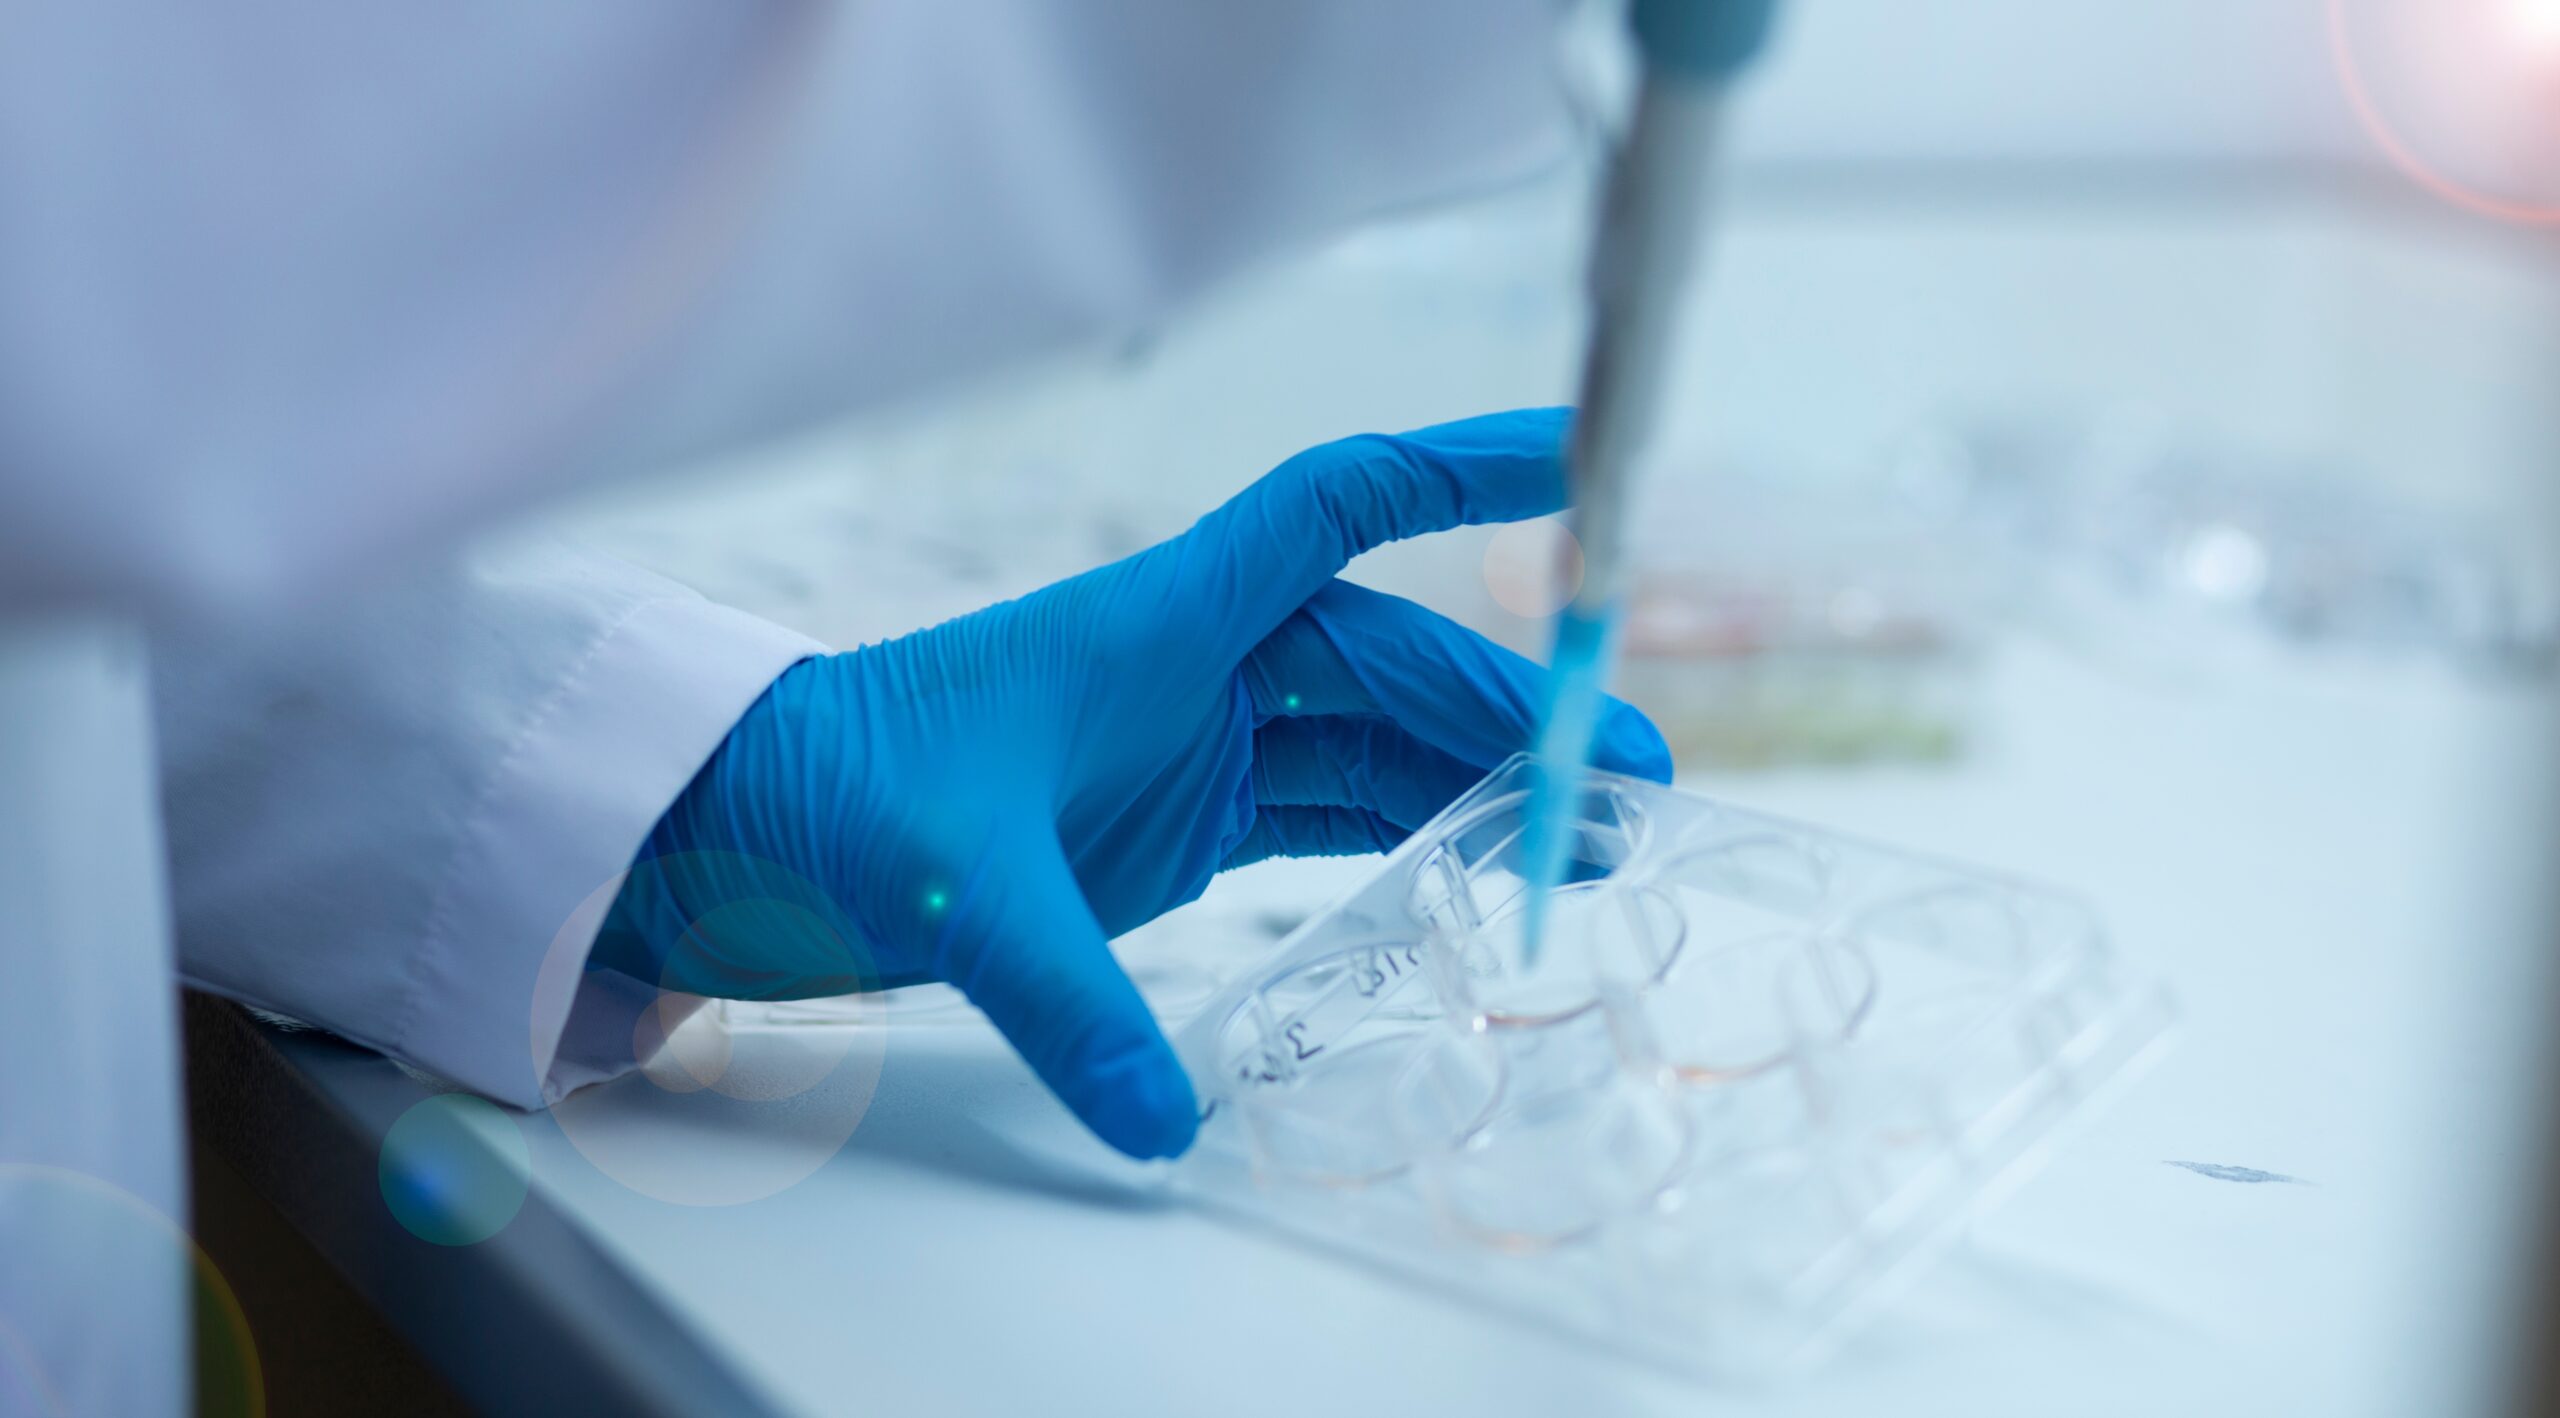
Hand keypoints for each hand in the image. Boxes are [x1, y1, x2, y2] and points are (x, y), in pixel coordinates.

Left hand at [592, 408, 1670, 1157]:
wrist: (754, 818)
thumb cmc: (838, 794)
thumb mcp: (953, 889)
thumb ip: (1067, 998)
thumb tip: (1159, 1120)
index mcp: (1160, 616)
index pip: (1339, 504)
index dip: (1464, 469)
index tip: (1585, 458)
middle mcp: (1197, 661)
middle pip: (1392, 656)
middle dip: (1518, 710)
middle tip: (1634, 782)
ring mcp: (1197, 738)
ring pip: (1374, 738)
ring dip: (1480, 779)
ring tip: (1592, 839)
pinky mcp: (1184, 813)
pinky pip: (1328, 808)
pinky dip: (1408, 832)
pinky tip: (1481, 868)